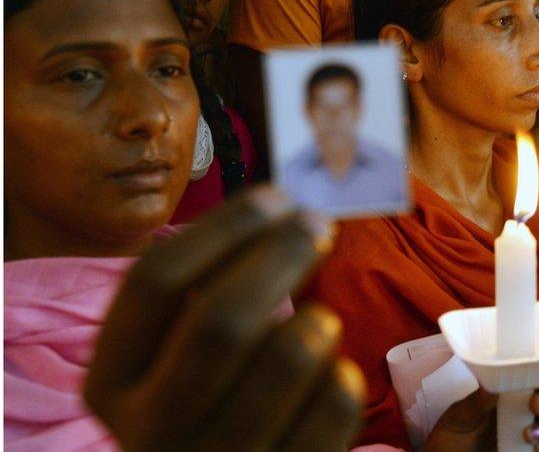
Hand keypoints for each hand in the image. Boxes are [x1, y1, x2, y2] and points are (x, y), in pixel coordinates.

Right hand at [84, 187, 364, 450]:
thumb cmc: (205, 404)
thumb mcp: (170, 358)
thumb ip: (204, 291)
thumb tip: (280, 210)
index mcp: (111, 385)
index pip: (153, 282)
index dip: (224, 227)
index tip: (274, 198)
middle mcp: (151, 431)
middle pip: (220, 320)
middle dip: (280, 255)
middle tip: (317, 224)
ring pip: (286, 360)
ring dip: (316, 323)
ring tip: (319, 324)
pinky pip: (334, 404)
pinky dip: (341, 375)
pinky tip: (328, 377)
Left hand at [425, 388, 538, 451]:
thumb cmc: (452, 436)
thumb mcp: (461, 415)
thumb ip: (480, 400)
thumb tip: (495, 377)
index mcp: (510, 396)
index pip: (536, 383)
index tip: (535, 400)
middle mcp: (525, 413)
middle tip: (534, 421)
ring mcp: (533, 435)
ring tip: (535, 443)